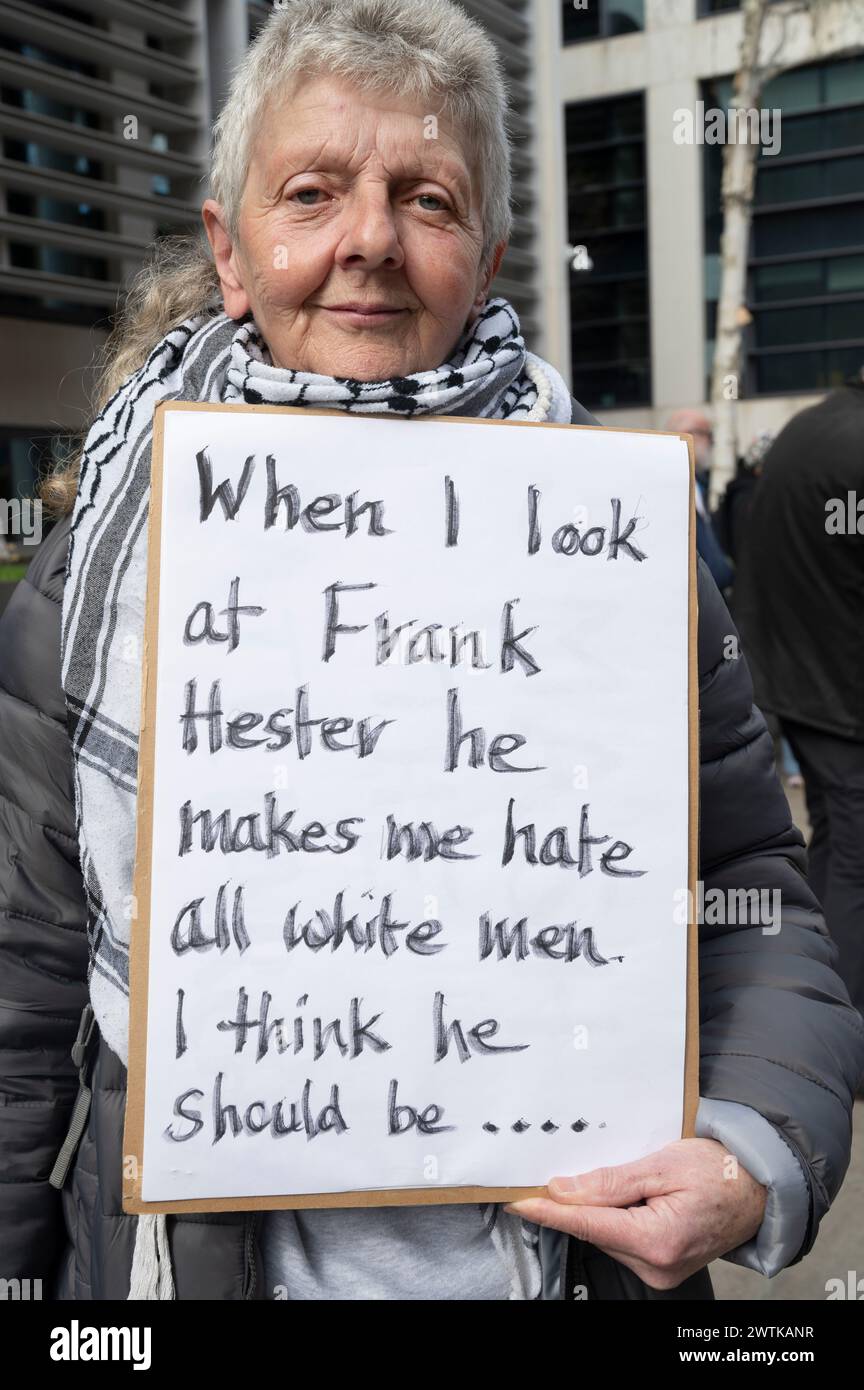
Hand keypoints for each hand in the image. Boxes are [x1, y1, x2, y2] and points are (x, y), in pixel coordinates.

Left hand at [505, 1138, 766, 1290]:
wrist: (757, 1190)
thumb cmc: (720, 1172)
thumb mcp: (663, 1163)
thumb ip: (610, 1181)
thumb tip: (564, 1190)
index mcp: (657, 1240)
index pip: (587, 1223)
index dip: (548, 1210)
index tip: (518, 1201)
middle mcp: (656, 1266)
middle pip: (596, 1229)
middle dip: (582, 1200)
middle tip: (582, 1168)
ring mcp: (659, 1272)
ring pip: (607, 1235)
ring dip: (604, 1208)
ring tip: (637, 1181)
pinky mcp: (661, 1268)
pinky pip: (623, 1240)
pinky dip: (619, 1218)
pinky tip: (637, 1198)